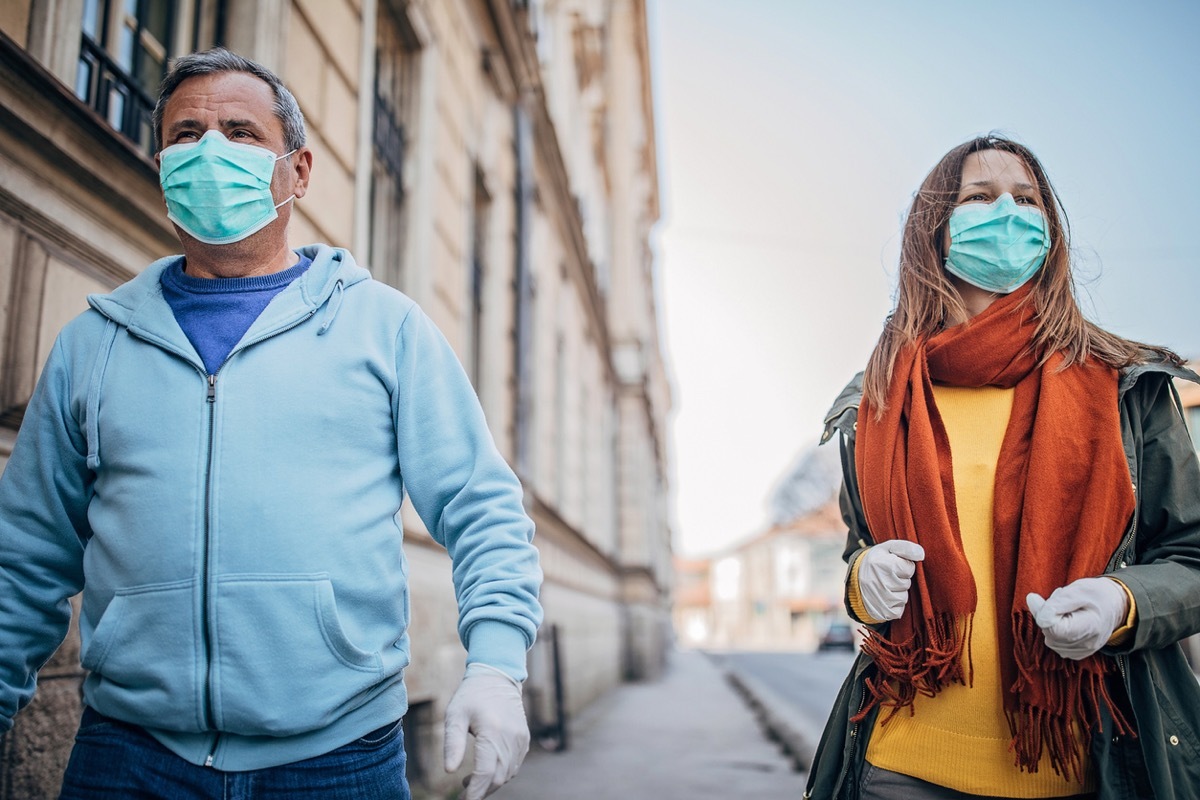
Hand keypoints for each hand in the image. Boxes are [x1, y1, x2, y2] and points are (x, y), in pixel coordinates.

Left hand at [444, 663, 529, 798]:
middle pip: (498, 777)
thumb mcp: (455, 715)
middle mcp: (510, 737)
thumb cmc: (471, 695)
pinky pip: (514, 765)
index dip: (474, 791)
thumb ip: (452, 743)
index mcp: (492, 731)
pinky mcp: (524, 739)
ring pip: (508, 774)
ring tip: (471, 780)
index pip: (485, 772)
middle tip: (464, 791)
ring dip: (491, 783)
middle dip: (481, 790)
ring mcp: (520, 739)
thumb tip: (449, 770)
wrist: (498, 677)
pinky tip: (487, 768)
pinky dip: (501, 773)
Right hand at [857, 540, 925, 620]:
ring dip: (898, 593)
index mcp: (881, 565)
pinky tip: (885, 598)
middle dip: (901, 580)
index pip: (909, 568)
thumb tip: (921, 554)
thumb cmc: (876, 562)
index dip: (904, 566)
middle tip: (888, 577)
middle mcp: (880, 583)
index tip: (894, 566)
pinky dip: (895, 606)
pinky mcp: (883, 612)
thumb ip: (906, 548)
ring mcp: (881, 599)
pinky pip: (899, 610)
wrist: (854, 580)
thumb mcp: (887, 548)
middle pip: (906, 583)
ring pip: (903, 598)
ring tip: (886, 587)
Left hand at [1026, 577, 1129, 660]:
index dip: (1042, 612)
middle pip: (1049, 633)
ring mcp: (1082, 651)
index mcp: (1090, 629)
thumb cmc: (1098, 595)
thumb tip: (1031, 601)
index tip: (1040, 598)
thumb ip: (1055, 601)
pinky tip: (1067, 621)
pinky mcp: (1076, 652)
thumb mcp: (1078, 590)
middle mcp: (1086, 645)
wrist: (1115, 605)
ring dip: (1052, 623)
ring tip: (1066, 611)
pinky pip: (1055, 643)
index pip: (1053, 628)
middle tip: (1060, 602)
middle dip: (1048, 616)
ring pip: (1050, 638)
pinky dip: (1056, 631)